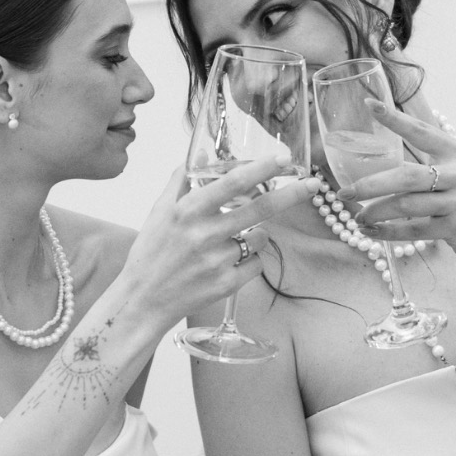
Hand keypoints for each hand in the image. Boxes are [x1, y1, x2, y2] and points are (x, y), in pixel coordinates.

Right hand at [120, 160, 321, 330]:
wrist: (142, 300)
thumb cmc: (151, 253)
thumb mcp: (160, 211)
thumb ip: (182, 180)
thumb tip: (203, 155)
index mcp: (187, 212)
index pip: (232, 184)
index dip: (262, 169)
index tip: (284, 159)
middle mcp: (204, 235)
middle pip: (260, 210)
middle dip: (291, 195)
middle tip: (313, 184)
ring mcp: (217, 262)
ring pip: (260, 238)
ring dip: (259, 233)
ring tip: (237, 238)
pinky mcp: (226, 285)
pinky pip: (256, 265)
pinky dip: (251, 260)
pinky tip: (231, 261)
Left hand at [345, 102, 455, 287]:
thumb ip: (431, 162)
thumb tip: (384, 155)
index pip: (422, 131)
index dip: (395, 119)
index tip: (371, 105)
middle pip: (406, 176)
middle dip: (371, 184)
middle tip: (345, 192)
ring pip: (406, 205)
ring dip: (376, 212)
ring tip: (358, 217)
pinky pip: (413, 230)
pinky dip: (388, 232)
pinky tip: (371, 232)